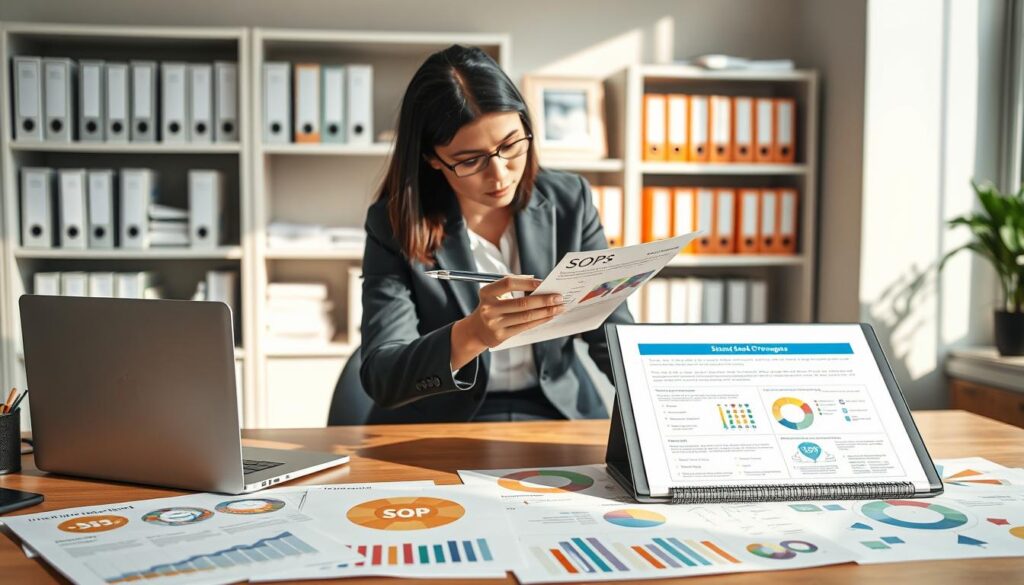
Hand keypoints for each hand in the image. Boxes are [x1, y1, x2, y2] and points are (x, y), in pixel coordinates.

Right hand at [450, 277, 564, 368]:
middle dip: (543, 300)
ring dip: (546, 311)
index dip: (527, 283)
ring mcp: (495, 323)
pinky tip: (549, 316)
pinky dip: (540, 320)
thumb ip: (513, 286)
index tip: (543, 282)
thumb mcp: (495, 294)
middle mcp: (489, 308)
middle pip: (522, 302)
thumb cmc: (492, 307)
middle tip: (558, 297)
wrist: (477, 330)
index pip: (508, 283)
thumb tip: (539, 283)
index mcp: (487, 293)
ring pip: (526, 316)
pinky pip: (525, 327)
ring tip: (558, 307)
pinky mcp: (501, 336)